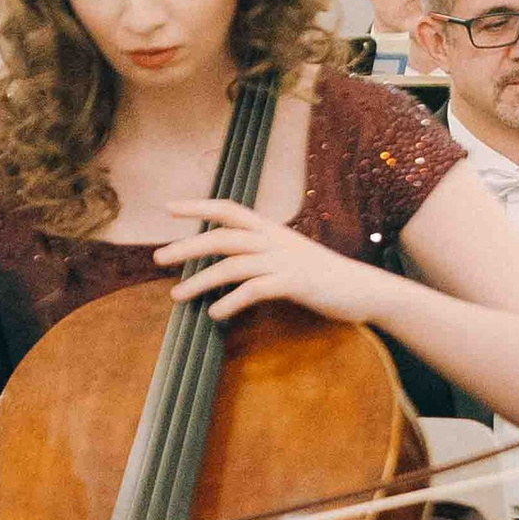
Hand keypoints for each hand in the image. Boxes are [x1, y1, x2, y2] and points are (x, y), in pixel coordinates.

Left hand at [153, 200, 379, 327]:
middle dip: (187, 246)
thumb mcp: (289, 256)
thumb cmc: (322, 276)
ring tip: (177, 296)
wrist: (361, 288)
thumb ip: (260, 254)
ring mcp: (284, 261)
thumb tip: (228, 263)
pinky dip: (231, 302)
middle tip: (157, 258)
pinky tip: (215, 314)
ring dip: (200, 281)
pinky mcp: (293, 283)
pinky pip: (254, 290)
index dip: (198, 206)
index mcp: (271, 230)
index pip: (229, 209)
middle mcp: (274, 240)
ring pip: (232, 265)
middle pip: (222, 237)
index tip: (169, 207)